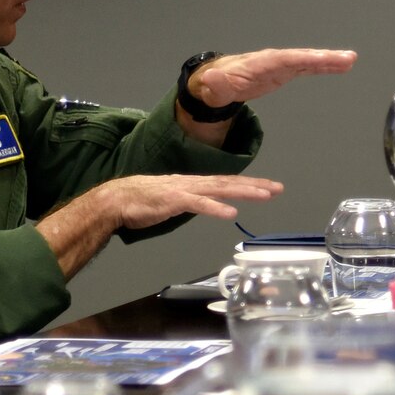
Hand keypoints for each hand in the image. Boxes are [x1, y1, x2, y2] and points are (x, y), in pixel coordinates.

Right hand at [40, 175, 284, 278]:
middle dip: (255, 185)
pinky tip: (230, 212)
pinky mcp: (173, 200)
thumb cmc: (142, 202)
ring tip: (264, 195)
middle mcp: (192, 183)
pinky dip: (215, 207)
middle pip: (229, 182)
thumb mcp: (175, 202)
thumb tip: (209, 206)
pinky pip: (198, 204)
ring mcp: (183, 190)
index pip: (227, 182)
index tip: (270, 187)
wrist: (115, 200)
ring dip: (243, 192)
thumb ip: (193, 202)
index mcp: (193, 184)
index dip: (249, 184)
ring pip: (219, 189)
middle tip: (278, 188)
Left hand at [186, 49, 357, 108]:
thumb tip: (213, 78)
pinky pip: (308, 66)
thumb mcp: (212, 89)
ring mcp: (281, 65)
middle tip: (346, 57)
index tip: (318, 58)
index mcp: (258, 65)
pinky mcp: (286, 71)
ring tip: (351, 60)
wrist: (216, 82)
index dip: (300, 59)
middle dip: (322, 57)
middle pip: (300, 57)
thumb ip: (215, 85)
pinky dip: (325, 66)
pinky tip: (343, 66)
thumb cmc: (215, 86)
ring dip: (329, 60)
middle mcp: (273, 60)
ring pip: (308, 60)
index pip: (281, 60)